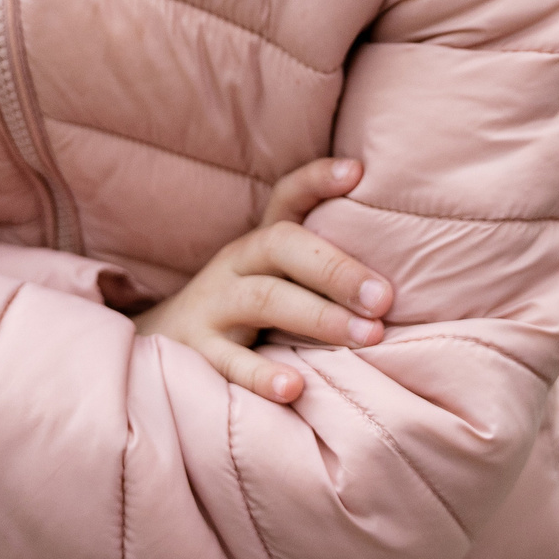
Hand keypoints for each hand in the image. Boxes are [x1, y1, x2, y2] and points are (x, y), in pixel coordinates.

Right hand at [133, 157, 394, 403]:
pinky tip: (295, 387)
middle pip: (281, 245)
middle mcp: (234, 265)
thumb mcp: (273, 280)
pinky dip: (261, 375)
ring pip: (263, 298)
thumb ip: (318, 270)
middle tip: (385, 298)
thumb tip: (401, 277)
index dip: (317, 180)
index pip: (286, 199)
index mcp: (258, 245)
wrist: (157, 349)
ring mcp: (212, 306)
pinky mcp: (195, 352)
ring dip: (318, 316)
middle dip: (337, 268)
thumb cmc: (240, 314)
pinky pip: (227, 362)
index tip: (358, 172)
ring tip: (365, 336)